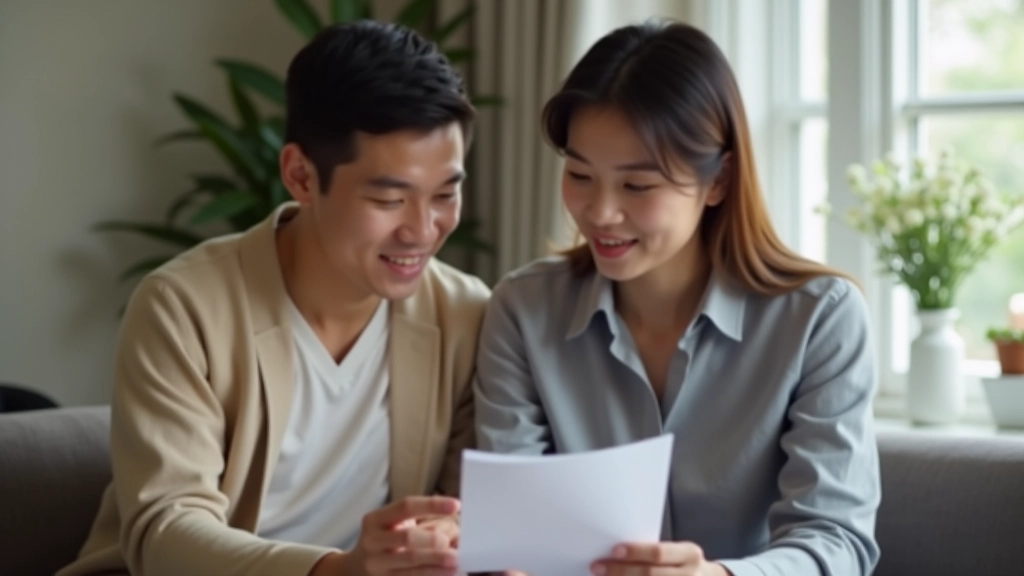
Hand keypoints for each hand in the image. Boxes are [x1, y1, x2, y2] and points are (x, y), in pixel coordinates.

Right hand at [340, 496, 461, 575]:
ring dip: (437, 562)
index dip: (432, 505)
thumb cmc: (383, 543)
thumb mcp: (391, 526)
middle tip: (453, 545)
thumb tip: (456, 530)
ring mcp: (375, 565)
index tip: (456, 505)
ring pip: (411, 563)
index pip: (406, 506)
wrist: (353, 571)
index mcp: (375, 520)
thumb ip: (417, 523)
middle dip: (434, 541)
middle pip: (408, 537)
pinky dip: (431, 575)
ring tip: (456, 561)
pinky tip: (445, 574)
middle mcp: (372, 541)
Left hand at [590, 542, 731, 575]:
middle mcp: (689, 575)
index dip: (636, 551)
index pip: (659, 553)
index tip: (615, 550)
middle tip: (597, 566)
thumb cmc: (685, 564)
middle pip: (650, 574)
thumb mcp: (679, 553)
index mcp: (689, 554)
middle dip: (621, 570)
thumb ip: (656, 553)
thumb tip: (617, 551)